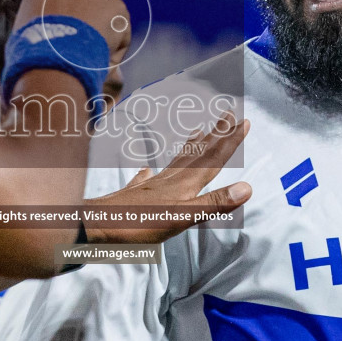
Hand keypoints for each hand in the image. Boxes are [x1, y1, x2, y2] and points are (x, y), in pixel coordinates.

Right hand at [14, 0, 130, 67]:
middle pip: (86, 2)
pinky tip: (98, 55)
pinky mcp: (116, 6)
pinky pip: (119, 32)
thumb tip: (63, 28)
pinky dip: (114, 47)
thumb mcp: (29, 32)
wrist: (53, 59)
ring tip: (85, 54)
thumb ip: (48, 24)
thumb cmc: (35, 53)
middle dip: (86, 22)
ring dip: (99, 36)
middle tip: (76, 46)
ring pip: (104, 19)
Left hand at [86, 113, 251, 243]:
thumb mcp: (181, 218)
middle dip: (215, 135)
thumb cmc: (137, 225)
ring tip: (200, 131)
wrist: (95, 226)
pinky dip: (151, 172)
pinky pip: (146, 179)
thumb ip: (212, 203)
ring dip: (191, 147)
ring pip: (177, 162)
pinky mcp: (133, 196)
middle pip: (198, 154)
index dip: (230, 141)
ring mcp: (150, 186)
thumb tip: (246, 187)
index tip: (244, 121)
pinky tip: (147, 169)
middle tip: (227, 114)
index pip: (213, 159)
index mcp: (184, 185)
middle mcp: (170, 180)